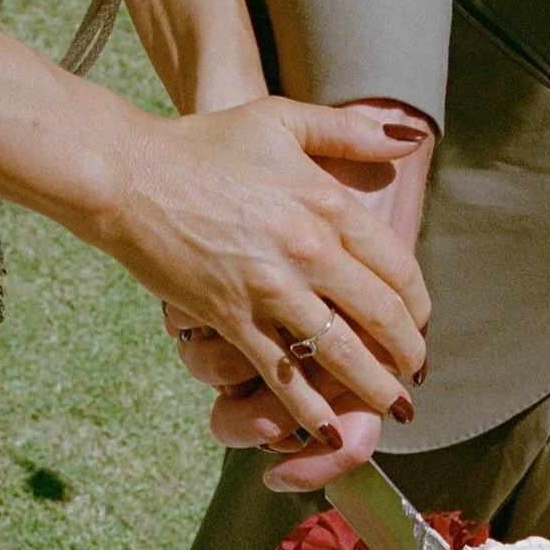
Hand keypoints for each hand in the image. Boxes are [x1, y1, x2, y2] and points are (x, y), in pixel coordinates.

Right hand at [163, 99, 436, 490]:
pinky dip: (310, 409)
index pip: (399, 267)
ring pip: (341, 353)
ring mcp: (270, 289)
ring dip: (374, 388)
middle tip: (414, 373)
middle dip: (407, 354)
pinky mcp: (232, 319)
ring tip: (392, 408)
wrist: (128, 174)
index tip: (421, 324)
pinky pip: (283, 375)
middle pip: (382, 316)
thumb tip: (409, 136)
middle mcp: (309, 249)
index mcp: (327, 202)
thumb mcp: (282, 119)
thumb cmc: (202, 145)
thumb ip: (350, 131)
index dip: (418, 305)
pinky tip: (331, 430)